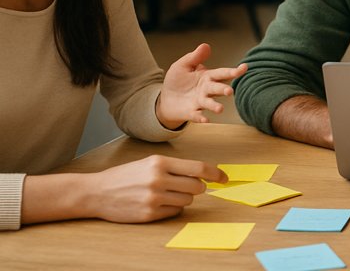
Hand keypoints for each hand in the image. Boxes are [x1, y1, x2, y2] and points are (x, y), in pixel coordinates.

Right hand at [85, 155, 225, 222]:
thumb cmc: (126, 176)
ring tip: (165, 194)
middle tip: (185, 186)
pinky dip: (171, 209)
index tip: (224, 178)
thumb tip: (203, 176)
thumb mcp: (149, 163)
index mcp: (160, 163)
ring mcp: (153, 198)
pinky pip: (174, 212)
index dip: (216, 174)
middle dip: (197, 188)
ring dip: (183, 198)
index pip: (198, 168)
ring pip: (187, 201)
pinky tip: (157, 203)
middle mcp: (158, 179)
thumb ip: (175, 168)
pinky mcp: (149, 214)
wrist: (96, 192)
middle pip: (197, 187)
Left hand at [157, 43, 246, 127]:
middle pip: (217, 88)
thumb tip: (206, 45)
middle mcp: (207, 90)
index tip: (244, 67)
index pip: (222, 73)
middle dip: (224, 90)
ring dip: (215, 106)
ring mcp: (200, 102)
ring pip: (210, 103)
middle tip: (229, 91)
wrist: (167, 99)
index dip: (233, 71)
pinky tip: (205, 120)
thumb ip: (195, 57)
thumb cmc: (178, 81)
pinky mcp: (191, 112)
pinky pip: (197, 115)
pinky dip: (201, 118)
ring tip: (220, 109)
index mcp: (207, 77)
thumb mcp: (183, 65)